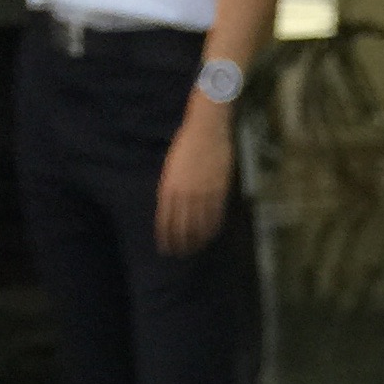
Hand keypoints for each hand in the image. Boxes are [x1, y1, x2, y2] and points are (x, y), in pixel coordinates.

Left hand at [155, 100, 233, 255]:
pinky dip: (211, 228)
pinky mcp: (218, 191)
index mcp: (169, 188)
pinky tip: (209, 235)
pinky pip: (215, 216)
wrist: (207, 129)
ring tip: (194, 249)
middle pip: (182, 227)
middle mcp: (185, 195)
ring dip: (196, 240)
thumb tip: (171, 210)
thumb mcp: (171, 168)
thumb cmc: (185, 144)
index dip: (165, 238)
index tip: (165, 248)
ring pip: (199, 225)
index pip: (166, 221)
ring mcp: (203, 194)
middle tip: (180, 254)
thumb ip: (170, 190)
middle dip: (180, 244)